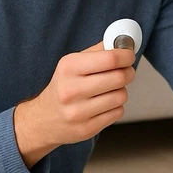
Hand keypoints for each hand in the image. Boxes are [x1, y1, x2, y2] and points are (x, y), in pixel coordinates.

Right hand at [14, 42, 135, 167]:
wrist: (43, 119)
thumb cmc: (63, 86)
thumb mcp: (72, 63)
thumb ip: (97, 51)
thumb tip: (123, 43)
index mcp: (68, 68)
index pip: (110, 59)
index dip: (126, 56)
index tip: (129, 55)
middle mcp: (71, 90)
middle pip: (118, 77)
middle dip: (128, 72)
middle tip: (126, 71)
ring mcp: (78, 112)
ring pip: (121, 96)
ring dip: (121, 91)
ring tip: (110, 90)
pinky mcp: (87, 129)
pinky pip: (118, 112)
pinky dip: (116, 107)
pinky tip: (104, 104)